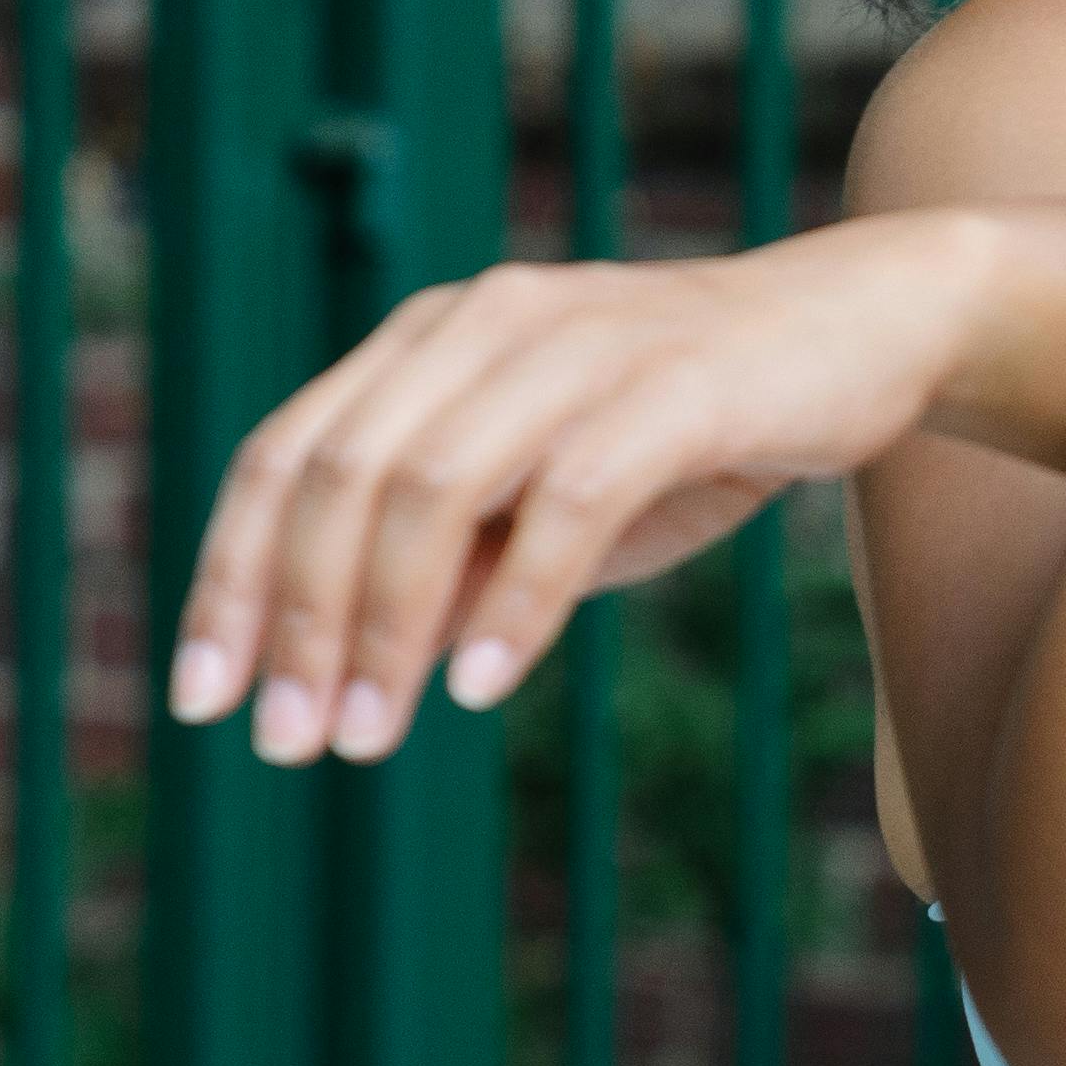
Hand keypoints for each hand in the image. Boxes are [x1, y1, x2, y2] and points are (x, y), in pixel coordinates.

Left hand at [165, 217, 1028, 767]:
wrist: (865, 327)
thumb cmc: (692, 427)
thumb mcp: (551, 504)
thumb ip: (455, 563)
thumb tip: (353, 669)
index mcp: (434, 337)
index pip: (286, 455)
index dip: (229, 578)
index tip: (200, 700)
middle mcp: (485, 322)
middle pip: (341, 475)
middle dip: (296, 621)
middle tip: (288, 743)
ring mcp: (578, 342)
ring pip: (431, 486)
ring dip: (383, 626)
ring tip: (368, 734)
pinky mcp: (673, 384)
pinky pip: (565, 501)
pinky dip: (513, 602)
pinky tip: (485, 685)